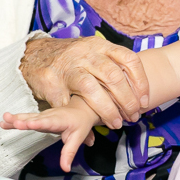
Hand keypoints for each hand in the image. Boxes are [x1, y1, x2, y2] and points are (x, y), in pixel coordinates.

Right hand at [0, 98, 97, 171]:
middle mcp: (50, 116)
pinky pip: (27, 117)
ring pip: (29, 117)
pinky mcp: (40, 116)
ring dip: (16, 118)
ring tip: (4, 120)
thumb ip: (69, 153)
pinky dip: (16, 118)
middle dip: (24, 121)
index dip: (39, 123)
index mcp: (60, 121)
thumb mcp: (78, 138)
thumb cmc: (80, 123)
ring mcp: (44, 115)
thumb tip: (66, 168)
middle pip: (35, 119)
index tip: (30, 124)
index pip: (48, 123)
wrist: (82, 109)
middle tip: (13, 122)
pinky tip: (5, 121)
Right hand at [19, 37, 147, 128]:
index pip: (129, 59)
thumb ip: (115, 68)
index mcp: (100, 46)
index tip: (145, 101)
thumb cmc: (74, 58)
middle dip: (126, 100)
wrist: (34, 53)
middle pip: (112, 76)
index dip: (141, 82)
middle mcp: (86, 54)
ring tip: (116, 124)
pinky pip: (67, 105)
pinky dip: (78, 120)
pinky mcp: (51, 81)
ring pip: (91, 89)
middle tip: (133, 116)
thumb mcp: (95, 54)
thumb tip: (137, 96)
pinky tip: (89, 133)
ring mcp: (67, 67)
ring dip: (106, 109)